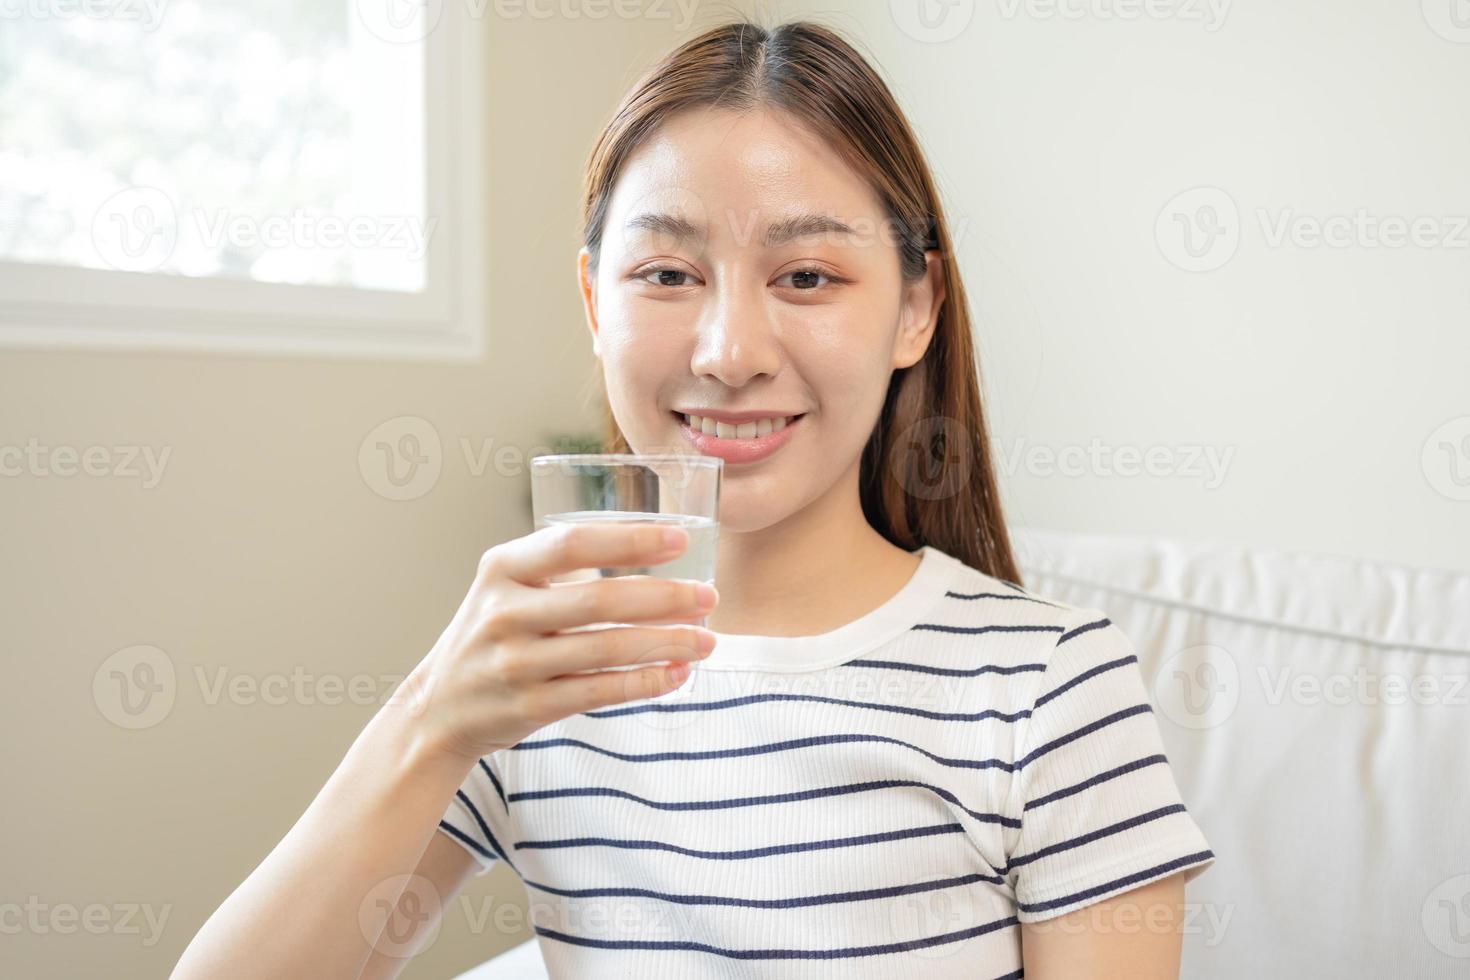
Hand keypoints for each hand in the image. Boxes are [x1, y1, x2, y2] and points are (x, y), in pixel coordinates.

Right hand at [398, 521, 718, 761]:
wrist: (436, 708)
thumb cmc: (491, 635)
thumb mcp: (507, 586)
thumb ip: (562, 566)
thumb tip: (653, 547)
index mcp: (502, 568)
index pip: (572, 543)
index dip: (630, 541)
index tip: (679, 540)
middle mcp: (504, 612)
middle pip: (599, 600)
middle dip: (665, 597)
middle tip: (709, 596)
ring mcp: (515, 662)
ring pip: (607, 649)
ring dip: (666, 643)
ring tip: (706, 639)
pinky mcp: (528, 707)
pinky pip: (599, 691)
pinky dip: (644, 682)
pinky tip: (676, 673)